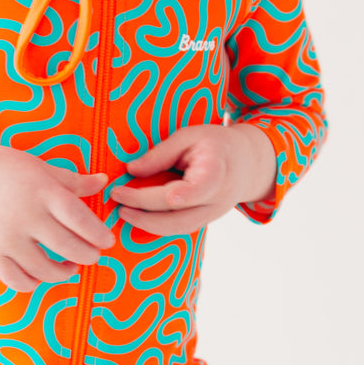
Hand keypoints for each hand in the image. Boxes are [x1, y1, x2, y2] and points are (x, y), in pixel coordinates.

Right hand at [0, 137, 116, 292]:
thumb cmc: (6, 167)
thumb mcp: (42, 168)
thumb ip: (74, 181)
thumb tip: (104, 182)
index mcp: (43, 192)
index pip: (80, 219)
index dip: (98, 234)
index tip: (108, 241)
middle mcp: (27, 216)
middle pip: (67, 247)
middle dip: (88, 255)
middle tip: (94, 254)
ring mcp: (7, 237)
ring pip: (44, 270)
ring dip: (64, 273)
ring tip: (72, 267)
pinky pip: (16, 279)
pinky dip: (32, 283)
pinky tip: (42, 276)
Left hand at [110, 123, 275, 235]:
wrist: (246, 163)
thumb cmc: (215, 144)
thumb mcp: (189, 136)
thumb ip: (161, 153)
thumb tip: (131, 170)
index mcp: (216, 173)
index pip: (195, 190)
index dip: (172, 197)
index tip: (147, 195)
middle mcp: (217, 201)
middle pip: (178, 215)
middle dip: (144, 212)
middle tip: (117, 199)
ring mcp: (212, 216)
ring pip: (177, 228)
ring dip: (146, 223)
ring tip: (122, 211)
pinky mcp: (204, 222)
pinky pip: (178, 228)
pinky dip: (156, 225)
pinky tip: (136, 216)